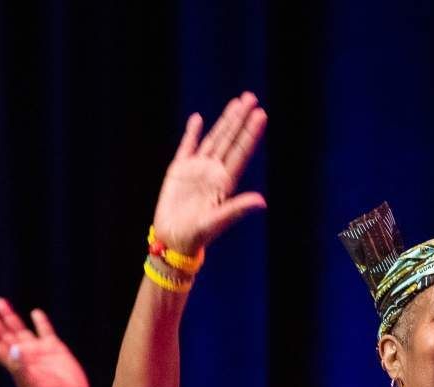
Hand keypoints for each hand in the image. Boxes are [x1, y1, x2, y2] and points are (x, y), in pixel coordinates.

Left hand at [0, 298, 91, 386]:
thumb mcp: (33, 384)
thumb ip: (21, 367)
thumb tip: (14, 349)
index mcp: (14, 364)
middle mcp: (23, 355)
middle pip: (3, 333)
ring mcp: (38, 351)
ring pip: (20, 329)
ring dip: (8, 316)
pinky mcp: (55, 348)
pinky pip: (45, 332)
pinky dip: (41, 322)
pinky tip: (35, 313)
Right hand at [151, 92, 267, 254]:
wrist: (172, 241)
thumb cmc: (196, 236)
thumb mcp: (217, 221)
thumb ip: (237, 208)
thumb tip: (261, 202)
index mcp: (225, 182)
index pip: (241, 152)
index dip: (251, 133)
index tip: (261, 114)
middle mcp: (213, 172)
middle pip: (230, 140)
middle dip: (240, 119)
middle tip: (251, 99)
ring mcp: (196, 170)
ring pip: (214, 139)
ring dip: (225, 121)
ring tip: (236, 103)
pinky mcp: (178, 171)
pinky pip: (187, 147)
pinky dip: (192, 133)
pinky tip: (198, 119)